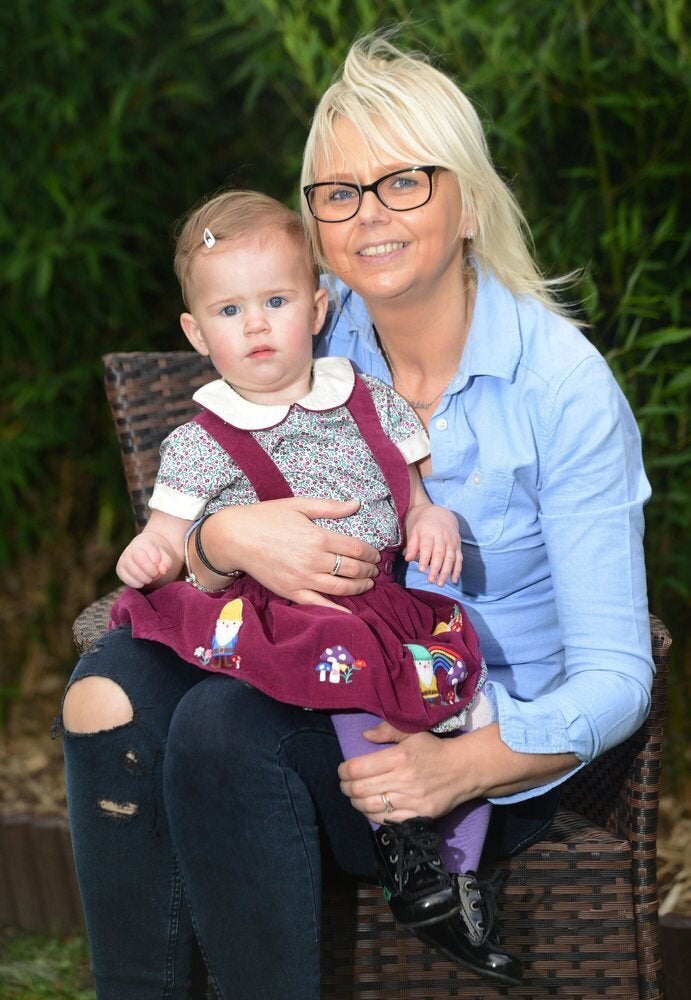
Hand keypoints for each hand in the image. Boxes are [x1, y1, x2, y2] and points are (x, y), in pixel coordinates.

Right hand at [116, 535, 175, 587]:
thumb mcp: (164, 556)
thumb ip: (166, 562)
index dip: (156, 563)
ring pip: (134, 572)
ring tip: (150, 578)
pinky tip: (142, 581)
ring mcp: (123, 560)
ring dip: (146, 579)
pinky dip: (138, 583)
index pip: (150, 553)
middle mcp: (130, 550)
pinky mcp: (120, 570)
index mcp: (142, 543)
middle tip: (156, 574)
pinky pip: (127, 580)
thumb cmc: (156, 556)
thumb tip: (162, 571)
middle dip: (152, 572)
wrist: (144, 554)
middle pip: (141, 562)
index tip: (159, 566)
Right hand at [201, 497, 380, 610]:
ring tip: (367, 585)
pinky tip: (350, 612)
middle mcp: (314, 560)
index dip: (370, 553)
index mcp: (319, 537)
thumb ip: (330, 507)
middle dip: (368, 571)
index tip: (376, 555)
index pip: (356, 549)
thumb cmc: (266, 517)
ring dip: (359, 588)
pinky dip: (337, 610)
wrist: (235, 537)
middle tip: (374, 571)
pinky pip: (319, 604)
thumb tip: (357, 504)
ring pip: (341, 588)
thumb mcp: (299, 505)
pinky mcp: (291, 592)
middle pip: (352, 569)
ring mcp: (303, 579)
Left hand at [338, 721, 580, 820]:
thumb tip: (363, 736)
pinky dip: (372, 815)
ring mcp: (411, 800)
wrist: (464, 770)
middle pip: (359, 789)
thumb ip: (386, 731)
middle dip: (346, 787)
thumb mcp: (412, 733)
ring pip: (369, 807)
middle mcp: (403, 779)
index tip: (342, 770)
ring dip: (356, 803)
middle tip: (345, 784)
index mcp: (399, 757)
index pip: (357, 768)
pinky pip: (386, 820)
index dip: (343, 771)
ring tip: (355, 797)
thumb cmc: (434, 749)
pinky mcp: (418, 815)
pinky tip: (370, 808)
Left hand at [405, 504, 461, 585]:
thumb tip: (408, 559)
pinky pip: (459, 558)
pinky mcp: (458, 545)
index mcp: (430, 532)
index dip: (425, 558)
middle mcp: (442, 537)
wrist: (439, 513)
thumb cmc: (423, 524)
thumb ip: (412, 545)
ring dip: (446, 572)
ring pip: (451, 558)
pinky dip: (457, 570)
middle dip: (436, 569)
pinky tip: (454, 580)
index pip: (427, 546)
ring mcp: (452, 541)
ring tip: (440, 583)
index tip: (421, 570)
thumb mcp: (415, 531)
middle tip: (431, 581)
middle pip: (440, 554)